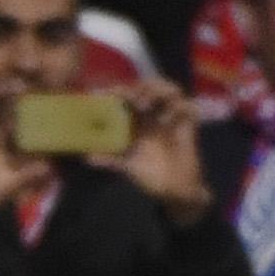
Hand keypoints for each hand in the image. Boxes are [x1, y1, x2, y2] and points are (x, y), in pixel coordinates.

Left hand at [92, 79, 212, 226]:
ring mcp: (172, 119)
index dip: (119, 91)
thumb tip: (86, 157)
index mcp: (137, 121)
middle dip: (142, 86)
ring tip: (144, 104)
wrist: (172, 189)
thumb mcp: (126, 165)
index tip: (106, 93)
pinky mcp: (188, 126)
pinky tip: (165, 119)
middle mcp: (155, 116)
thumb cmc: (148, 174)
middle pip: (151, 87)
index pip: (130, 97)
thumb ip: (109, 159)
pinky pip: (188, 108)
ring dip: (159, 91)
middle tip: (130, 95)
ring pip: (171, 91)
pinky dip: (179, 108)